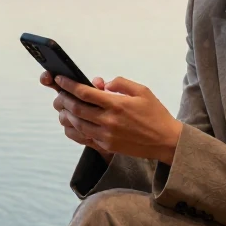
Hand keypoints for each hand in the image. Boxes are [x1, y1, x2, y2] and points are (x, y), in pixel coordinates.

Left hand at [49, 73, 183, 164]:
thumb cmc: (155, 114)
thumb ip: (120, 83)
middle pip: (76, 108)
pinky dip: (74, 129)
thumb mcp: (142, 90)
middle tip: (59, 92)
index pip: (84, 93)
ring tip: (63, 106)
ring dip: (66, 114)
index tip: (60, 78)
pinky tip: (72, 122)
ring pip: (77, 124)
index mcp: (116, 104)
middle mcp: (109, 121)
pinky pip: (84, 137)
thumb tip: (101, 84)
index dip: (69, 85)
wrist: (166, 141)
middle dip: (63, 99)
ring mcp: (106, 136)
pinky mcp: (107, 146)